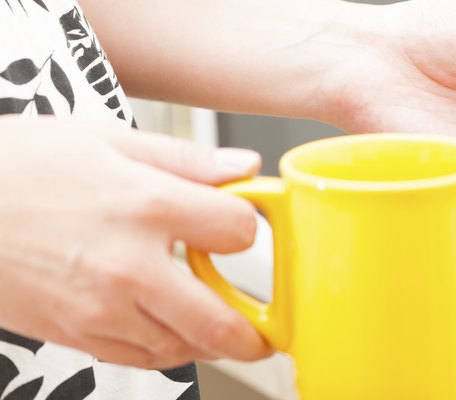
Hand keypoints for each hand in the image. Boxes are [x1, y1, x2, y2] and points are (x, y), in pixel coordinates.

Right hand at [0, 117, 270, 368]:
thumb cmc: (18, 165)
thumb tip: (243, 166)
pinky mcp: (74, 334)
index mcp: (145, 205)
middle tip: (266, 331)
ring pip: (182, 349)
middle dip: (255, 332)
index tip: (238, 226)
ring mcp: (99, 309)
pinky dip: (167, 351)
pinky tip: (169, 330)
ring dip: (211, 343)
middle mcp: (129, 266)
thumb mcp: (105, 141)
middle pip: (220, 321)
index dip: (247, 227)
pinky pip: (139, 360)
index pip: (238, 231)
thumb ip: (185, 159)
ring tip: (218, 325)